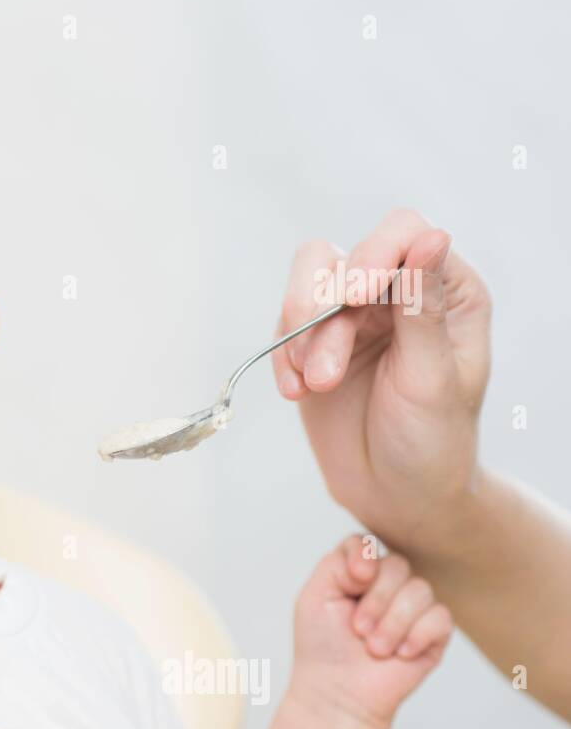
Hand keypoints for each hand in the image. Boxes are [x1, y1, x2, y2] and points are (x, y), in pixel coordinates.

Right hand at [272, 210, 492, 552]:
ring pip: (306, 285)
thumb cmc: (432, 442)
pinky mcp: (314, 344)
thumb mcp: (432, 378)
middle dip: (324, 312)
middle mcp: (397, 293)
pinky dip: (283, 359)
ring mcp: (352, 318)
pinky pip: (282, 328)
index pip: (404, 234)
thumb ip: (422, 308)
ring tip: (315, 385)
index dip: (374, 253)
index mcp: (446, 291)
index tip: (354, 295)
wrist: (394, 495)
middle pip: (342, 257)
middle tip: (325, 370)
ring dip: (301, 336)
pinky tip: (297, 394)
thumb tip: (430, 237)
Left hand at [291, 535, 453, 728]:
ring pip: (419, 590)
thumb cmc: (322, 647)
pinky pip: (440, 618)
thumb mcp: (315, 596)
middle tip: (357, 630)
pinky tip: (400, 654)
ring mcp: (413, 608)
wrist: (338, 691)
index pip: (367, 544)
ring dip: (392, 624)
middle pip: (397, 565)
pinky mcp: (434, 633)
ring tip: (374, 648)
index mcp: (358, 573)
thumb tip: (372, 560)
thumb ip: (337, 563)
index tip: (353, 583)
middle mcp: (387, 585)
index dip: (363, 559)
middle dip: (376, 601)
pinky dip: (416, 636)